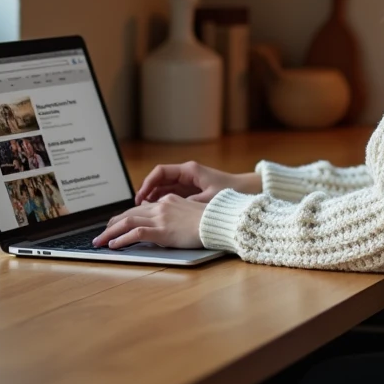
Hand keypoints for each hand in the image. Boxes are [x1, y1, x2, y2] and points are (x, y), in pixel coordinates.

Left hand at [92, 194, 206, 249]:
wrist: (218, 222)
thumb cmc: (210, 221)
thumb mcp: (190, 213)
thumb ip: (176, 215)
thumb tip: (167, 224)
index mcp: (168, 201)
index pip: (140, 208)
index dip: (125, 216)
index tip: (115, 224)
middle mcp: (161, 206)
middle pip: (129, 213)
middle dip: (112, 224)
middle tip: (101, 234)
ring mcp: (160, 218)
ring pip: (127, 221)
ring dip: (110, 232)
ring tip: (99, 241)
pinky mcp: (162, 231)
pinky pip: (136, 233)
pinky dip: (122, 239)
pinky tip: (114, 246)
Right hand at [134, 161, 259, 204]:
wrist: (246, 191)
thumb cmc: (230, 192)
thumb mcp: (207, 199)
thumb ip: (188, 203)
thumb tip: (169, 210)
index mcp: (189, 171)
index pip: (160, 172)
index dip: (148, 183)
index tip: (140, 196)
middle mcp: (186, 174)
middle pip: (159, 180)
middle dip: (147, 192)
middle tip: (137, 206)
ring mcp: (188, 183)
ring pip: (164, 188)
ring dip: (153, 198)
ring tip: (144, 211)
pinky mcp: (191, 191)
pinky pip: (171, 195)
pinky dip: (163, 202)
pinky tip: (158, 213)